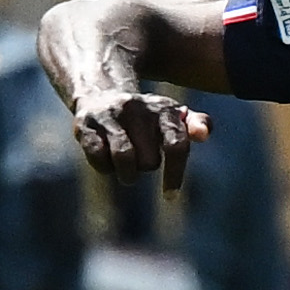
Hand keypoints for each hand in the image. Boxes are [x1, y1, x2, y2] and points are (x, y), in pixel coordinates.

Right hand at [71, 89, 208, 190]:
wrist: (102, 93)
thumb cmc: (147, 117)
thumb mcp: (174, 116)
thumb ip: (196, 124)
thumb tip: (204, 135)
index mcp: (163, 109)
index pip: (175, 145)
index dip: (174, 174)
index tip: (170, 196)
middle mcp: (137, 109)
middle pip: (149, 160)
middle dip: (147, 166)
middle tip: (142, 157)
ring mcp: (110, 116)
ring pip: (124, 159)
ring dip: (127, 175)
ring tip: (127, 172)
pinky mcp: (85, 125)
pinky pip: (98, 158)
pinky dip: (105, 168)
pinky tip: (108, 163)